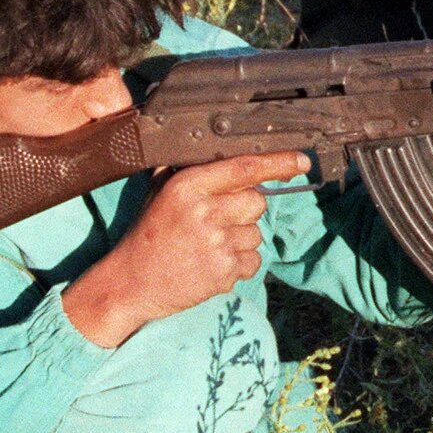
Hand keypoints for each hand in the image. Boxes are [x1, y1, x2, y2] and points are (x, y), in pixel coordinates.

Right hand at [60, 151, 310, 346]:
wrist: (131, 283)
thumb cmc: (148, 235)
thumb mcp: (159, 193)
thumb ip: (188, 172)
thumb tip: (216, 149)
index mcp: (189, 186)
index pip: (245, 168)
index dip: (278, 163)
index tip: (301, 161)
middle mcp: (205, 211)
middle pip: (257, 202)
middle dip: (245, 210)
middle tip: (218, 221)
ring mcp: (216, 244)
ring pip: (256, 234)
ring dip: (240, 240)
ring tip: (207, 246)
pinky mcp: (224, 272)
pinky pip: (253, 261)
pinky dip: (239, 264)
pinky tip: (212, 264)